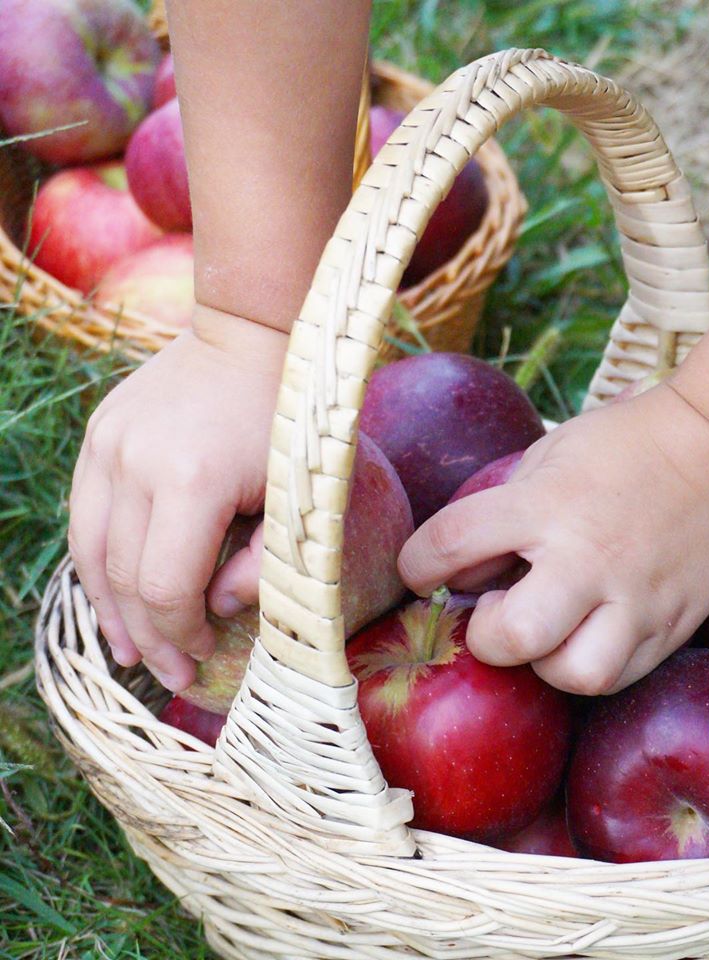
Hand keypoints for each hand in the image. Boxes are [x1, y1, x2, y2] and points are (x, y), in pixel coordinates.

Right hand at [68, 308, 286, 690]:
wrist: (252, 335)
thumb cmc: (291, 419)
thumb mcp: (299, 494)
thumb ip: (265, 560)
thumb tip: (219, 610)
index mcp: (191, 480)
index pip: (165, 586)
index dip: (181, 633)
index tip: (205, 656)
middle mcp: (134, 463)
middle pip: (122, 576)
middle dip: (148, 635)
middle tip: (170, 673)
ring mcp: (108, 445)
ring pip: (91, 550)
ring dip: (109, 608)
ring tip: (129, 649)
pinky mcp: (100, 435)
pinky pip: (87, 515)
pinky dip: (98, 562)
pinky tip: (114, 592)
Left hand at [398, 383, 708, 694]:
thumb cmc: (628, 444)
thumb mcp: (549, 455)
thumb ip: (501, 511)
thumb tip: (462, 574)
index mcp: (546, 504)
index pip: (449, 544)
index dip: (416, 565)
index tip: (421, 570)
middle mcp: (588, 557)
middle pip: (512, 636)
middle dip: (486, 636)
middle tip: (496, 611)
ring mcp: (636, 597)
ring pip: (573, 675)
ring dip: (545, 662)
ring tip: (550, 631)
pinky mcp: (673, 624)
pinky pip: (620, 676)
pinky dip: (592, 664)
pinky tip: (588, 634)